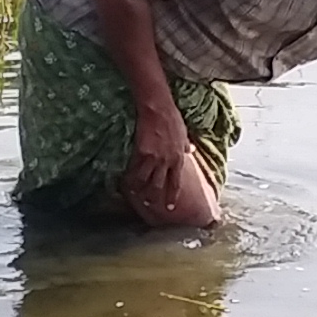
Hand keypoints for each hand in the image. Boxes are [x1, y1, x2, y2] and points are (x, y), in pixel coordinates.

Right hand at [120, 102, 211, 223]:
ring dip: (139, 189)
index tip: (170, 208)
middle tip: (149, 206)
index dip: (172, 196)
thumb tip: (191, 150)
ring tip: (134, 194)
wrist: (158, 108)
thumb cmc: (172, 118)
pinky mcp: (142, 152)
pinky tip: (125, 181)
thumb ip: (186, 145)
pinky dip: (130, 176)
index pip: (175, 183)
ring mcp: (154, 158)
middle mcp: (167, 161)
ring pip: (145, 181)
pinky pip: (135, 169)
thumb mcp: (183, 133)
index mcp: (178, 159)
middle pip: (159, 186)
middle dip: (154, 198)